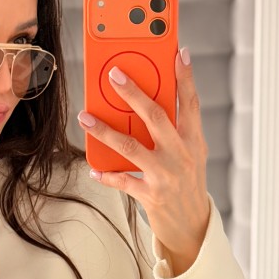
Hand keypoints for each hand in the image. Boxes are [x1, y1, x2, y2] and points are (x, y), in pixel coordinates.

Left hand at [77, 48, 210, 267]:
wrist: (193, 226)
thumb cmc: (186, 183)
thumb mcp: (190, 154)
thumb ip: (174, 131)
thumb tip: (145, 104)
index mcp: (193, 141)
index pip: (191, 103)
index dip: (185, 77)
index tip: (179, 51)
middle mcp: (181, 155)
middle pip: (155, 116)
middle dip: (133, 93)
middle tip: (114, 75)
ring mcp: (165, 175)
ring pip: (131, 147)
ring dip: (105, 131)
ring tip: (85, 117)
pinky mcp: (151, 195)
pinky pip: (123, 181)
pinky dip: (106, 174)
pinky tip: (93, 168)